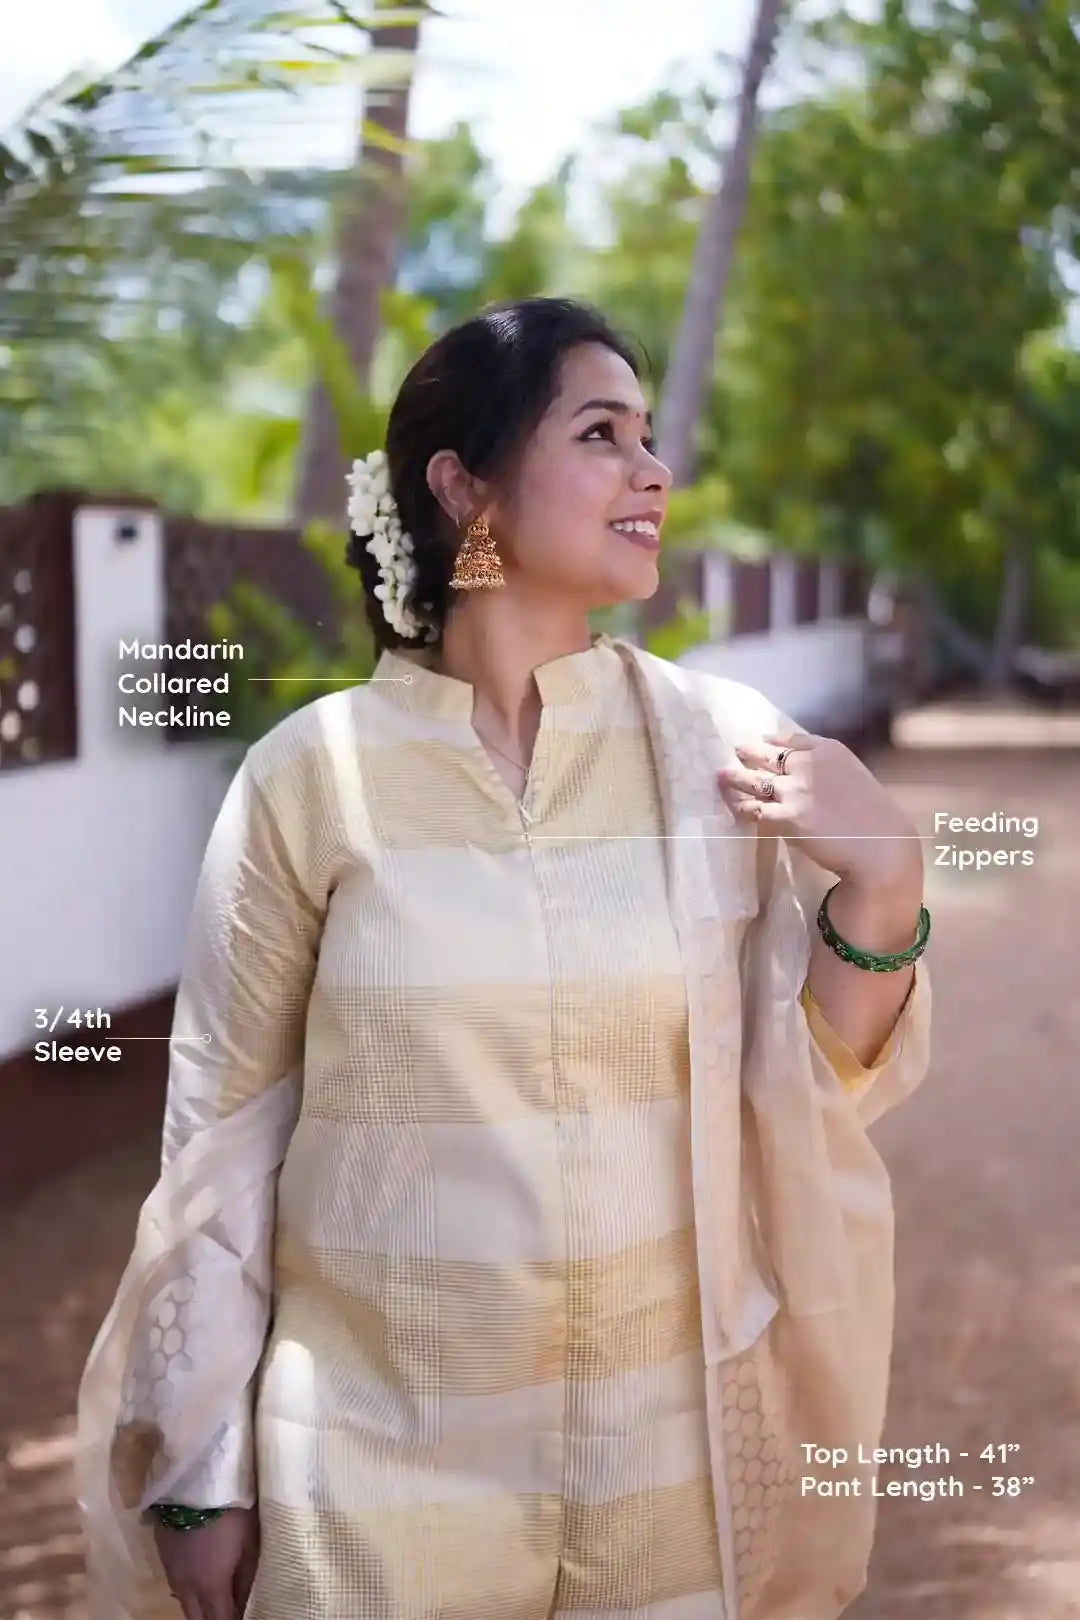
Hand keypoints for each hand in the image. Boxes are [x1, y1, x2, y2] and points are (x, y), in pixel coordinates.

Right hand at [154, 1506, 258, 1619]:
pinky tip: (201, 1582)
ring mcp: (171, 1574)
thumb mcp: (249, 1542)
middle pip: (199, 1619)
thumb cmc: (230, 1510)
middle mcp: (187, 1587)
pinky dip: (190, 1592)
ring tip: (217, 1601)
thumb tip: (246, 1603)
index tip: (243, 1618)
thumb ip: (247, 1578)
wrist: (193, 1480)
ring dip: (201, 1608)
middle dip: (214, 1619)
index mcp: (211, 1586)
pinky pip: (177, 1587)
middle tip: (229, 1611)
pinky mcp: (163, 1559)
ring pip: (186, 1605)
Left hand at [716, 730, 921, 890]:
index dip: (774, 740)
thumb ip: (829, 769)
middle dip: (749, 753)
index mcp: (829, 750)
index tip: (763, 740)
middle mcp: (808, 765)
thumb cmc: (873, 815)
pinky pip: (756, 810)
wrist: (880, 844)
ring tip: (722, 776)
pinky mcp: (786, 818)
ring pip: (756, 781)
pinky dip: (744, 808)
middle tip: (737, 751)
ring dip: (736, 778)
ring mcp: (795, 790)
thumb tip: (804, 771)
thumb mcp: (854, 776)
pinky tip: (736, 807)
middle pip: (768, 756)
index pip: (793, 739)